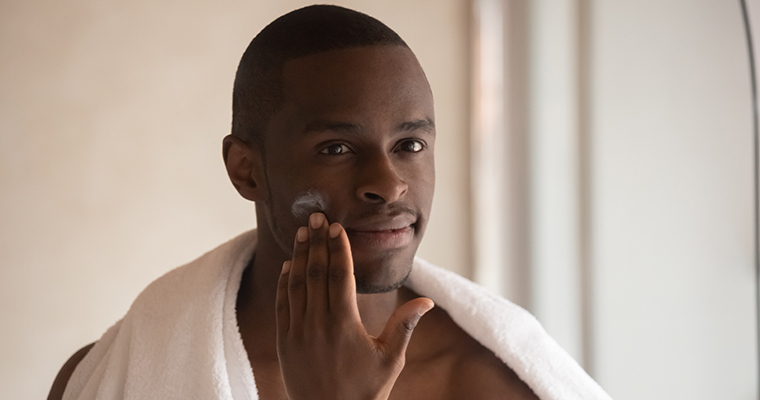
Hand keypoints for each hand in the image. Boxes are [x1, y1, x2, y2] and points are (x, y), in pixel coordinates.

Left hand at [275, 212, 433, 399]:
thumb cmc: (365, 391)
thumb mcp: (390, 359)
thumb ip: (404, 326)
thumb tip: (427, 301)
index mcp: (344, 323)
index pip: (339, 275)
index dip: (338, 248)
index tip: (336, 227)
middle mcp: (317, 323)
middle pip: (315, 272)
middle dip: (317, 242)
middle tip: (316, 216)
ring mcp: (297, 332)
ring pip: (296, 284)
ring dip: (298, 255)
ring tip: (302, 232)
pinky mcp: (284, 342)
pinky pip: (282, 304)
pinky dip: (284, 282)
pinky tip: (288, 265)